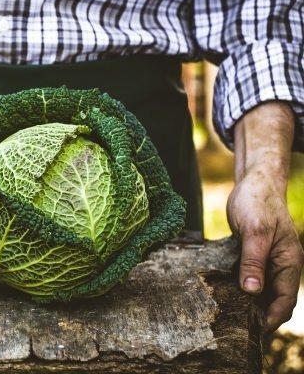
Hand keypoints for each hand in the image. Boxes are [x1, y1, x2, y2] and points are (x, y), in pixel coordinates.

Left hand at [228, 170, 302, 330]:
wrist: (253, 183)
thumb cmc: (258, 203)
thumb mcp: (255, 231)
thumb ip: (254, 261)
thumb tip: (251, 290)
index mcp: (289, 262)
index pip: (285, 299)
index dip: (272, 318)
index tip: (253, 330)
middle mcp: (281, 265)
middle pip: (274, 299)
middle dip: (259, 315)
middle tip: (235, 328)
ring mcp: (267, 261)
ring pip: (261, 290)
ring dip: (249, 303)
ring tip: (228, 316)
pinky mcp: (253, 256)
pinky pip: (249, 277)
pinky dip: (240, 288)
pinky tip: (224, 295)